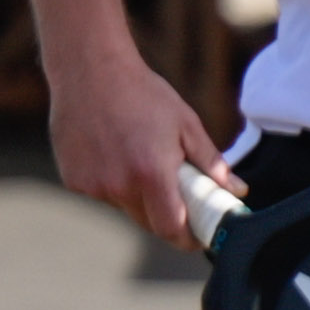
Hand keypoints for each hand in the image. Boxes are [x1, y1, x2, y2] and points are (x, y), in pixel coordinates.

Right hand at [55, 48, 241, 247]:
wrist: (89, 71)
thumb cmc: (143, 94)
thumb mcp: (186, 124)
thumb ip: (210, 162)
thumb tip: (236, 190)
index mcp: (151, 174)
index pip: (170, 228)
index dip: (187, 239)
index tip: (197, 237)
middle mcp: (118, 186)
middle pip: (148, 222)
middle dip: (166, 216)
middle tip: (175, 193)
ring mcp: (92, 185)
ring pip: (124, 206)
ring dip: (137, 195)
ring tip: (138, 156)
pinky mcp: (73, 180)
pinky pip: (101, 193)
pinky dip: (111, 183)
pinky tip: (112, 151)